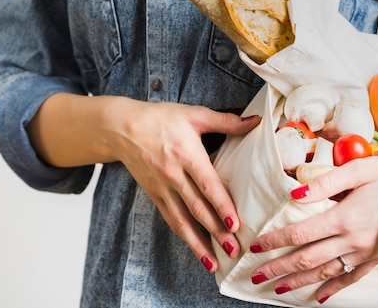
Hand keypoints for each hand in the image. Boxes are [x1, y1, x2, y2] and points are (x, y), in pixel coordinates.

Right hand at [27, 93, 260, 272]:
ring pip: (182, 220)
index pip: (207, 185)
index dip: (221, 205)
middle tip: (233, 249)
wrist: (122, 127)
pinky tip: (196, 249)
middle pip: (197, 208)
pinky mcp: (154, 194)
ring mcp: (162, 187)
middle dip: (215, 231)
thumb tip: (256, 121)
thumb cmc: (161, 118)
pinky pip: (170, 218)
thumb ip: (226, 121)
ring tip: (214, 263)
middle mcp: (173, 175)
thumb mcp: (194, 114)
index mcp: (186, 154)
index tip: (234, 224)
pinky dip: (184, 235)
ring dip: (198, 243)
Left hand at [248, 156, 377, 302]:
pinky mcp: (377, 258)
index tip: (256, 246)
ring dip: (298, 281)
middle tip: (256, 275)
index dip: (275, 241)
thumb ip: (324, 182)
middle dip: (278, 268)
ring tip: (277, 287)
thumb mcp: (358, 170)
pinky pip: (350, 279)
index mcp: (345, 217)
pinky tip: (319, 297)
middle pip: (307, 258)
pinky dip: (333, 289)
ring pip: (325, 273)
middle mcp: (353, 241)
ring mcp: (365, 253)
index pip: (300, 233)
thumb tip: (294, 193)